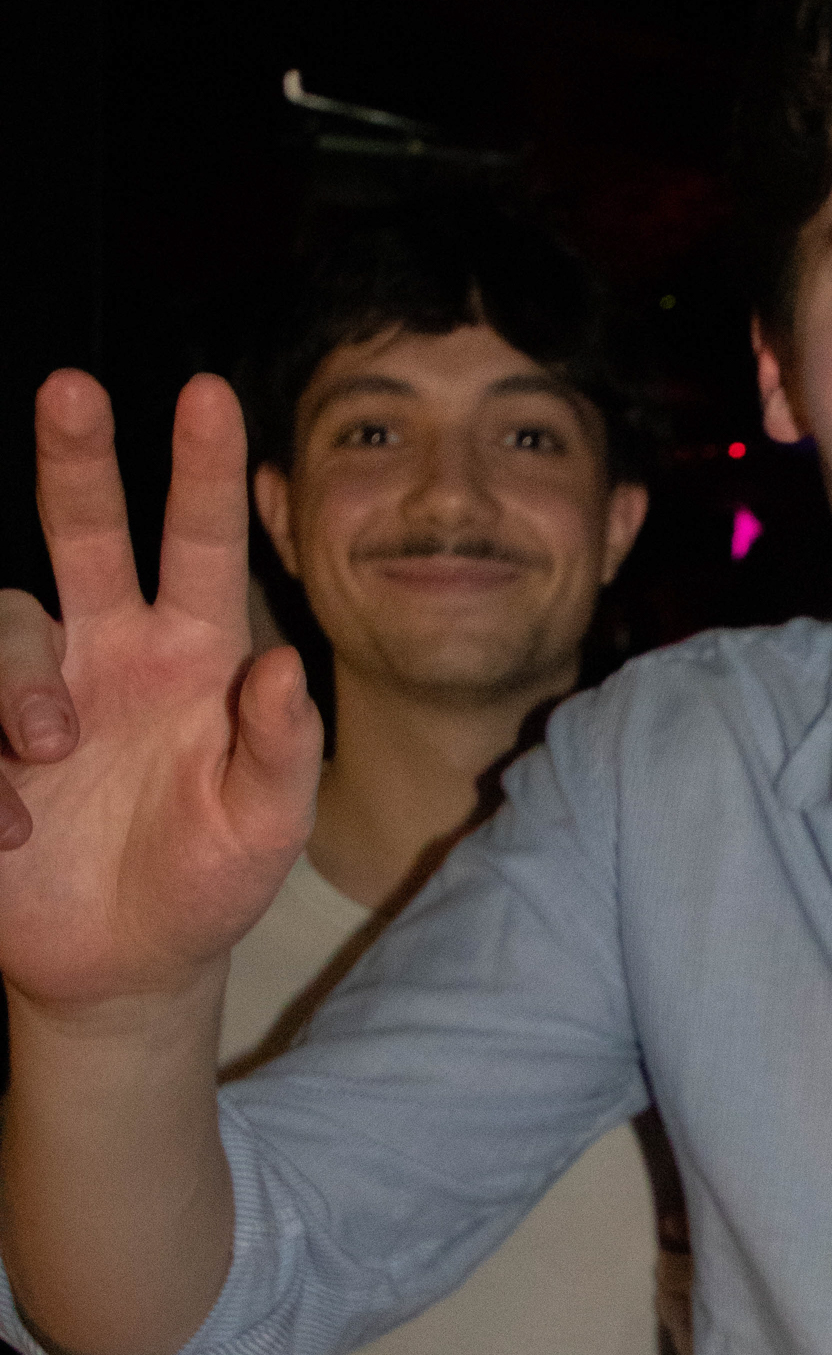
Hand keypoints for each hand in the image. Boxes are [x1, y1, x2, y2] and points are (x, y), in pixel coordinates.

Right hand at [0, 371, 320, 1009]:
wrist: (124, 965)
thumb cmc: (210, 882)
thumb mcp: (264, 829)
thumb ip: (281, 751)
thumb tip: (281, 668)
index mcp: (195, 656)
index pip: (203, 546)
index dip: (203, 471)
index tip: (208, 395)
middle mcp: (112, 649)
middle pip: (87, 529)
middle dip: (78, 458)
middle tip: (72, 389)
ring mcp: (39, 689)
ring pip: (9, 624)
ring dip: (19, 684)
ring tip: (48, 755)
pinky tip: (11, 828)